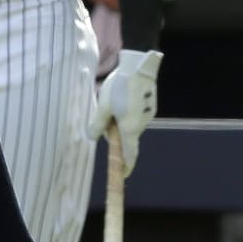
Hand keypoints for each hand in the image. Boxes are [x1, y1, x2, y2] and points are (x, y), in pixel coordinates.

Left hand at [91, 48, 161, 175]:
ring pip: (131, 123)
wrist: (139, 67)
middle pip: (127, 136)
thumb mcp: (103, 106)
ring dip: (121, 120)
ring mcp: (148, 114)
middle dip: (114, 131)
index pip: (129, 154)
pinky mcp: (151, 104)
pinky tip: (122, 96)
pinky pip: (137, 114)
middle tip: (103, 117)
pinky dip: (128, 111)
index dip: (126, 165)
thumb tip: (91, 138)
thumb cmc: (118, 87)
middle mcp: (142, 124)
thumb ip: (97, 124)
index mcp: (130, 128)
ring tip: (112, 100)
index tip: (123, 174)